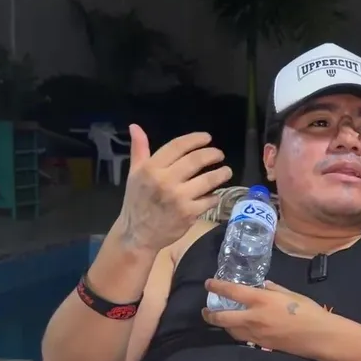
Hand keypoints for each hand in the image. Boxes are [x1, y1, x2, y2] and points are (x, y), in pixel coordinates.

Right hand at [115, 125, 231, 251]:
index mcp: (151, 169)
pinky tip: (216, 193)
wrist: (137, 234)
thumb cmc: (137, 202)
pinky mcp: (189, 213)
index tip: (207, 138)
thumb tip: (135, 126)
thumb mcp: (134, 174)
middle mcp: (165, 181)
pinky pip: (210, 200)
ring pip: (208, 179)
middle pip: (196, 160)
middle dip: (212, 154)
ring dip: (221, 173)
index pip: (178, 146)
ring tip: (226, 171)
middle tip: (219, 154)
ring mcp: (179, 198)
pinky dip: (215, 195)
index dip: (195, 139)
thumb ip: (139, 150)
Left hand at [202, 280, 334, 357]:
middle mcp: (253, 318)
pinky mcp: (261, 345)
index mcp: (261, 300)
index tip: (208, 284)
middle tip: (205, 310)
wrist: (318, 336)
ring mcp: (255, 334)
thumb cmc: (308, 311)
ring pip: (230, 330)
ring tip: (219, 318)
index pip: (231, 292)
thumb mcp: (291, 294)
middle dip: (209, 314)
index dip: (216, 287)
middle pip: (222, 317)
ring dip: (222, 324)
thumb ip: (273, 289)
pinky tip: (237, 329)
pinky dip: (235, 332)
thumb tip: (263, 285)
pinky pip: (242, 337)